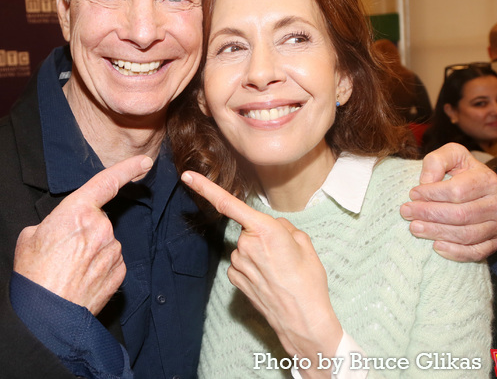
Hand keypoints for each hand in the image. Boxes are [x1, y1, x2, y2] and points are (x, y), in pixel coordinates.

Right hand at [14, 155, 153, 314]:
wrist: (46, 316)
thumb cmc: (34, 275)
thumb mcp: (31, 237)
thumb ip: (55, 222)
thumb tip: (63, 227)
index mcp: (77, 211)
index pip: (107, 182)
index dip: (127, 169)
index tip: (144, 162)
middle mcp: (101, 227)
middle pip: (99, 220)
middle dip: (85, 231)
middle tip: (64, 252)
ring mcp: (113, 250)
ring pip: (106, 242)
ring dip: (93, 251)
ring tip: (70, 270)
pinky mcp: (120, 272)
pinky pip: (112, 262)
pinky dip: (100, 268)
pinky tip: (83, 280)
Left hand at [181, 171, 341, 364]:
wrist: (303, 320)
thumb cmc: (308, 281)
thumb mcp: (305, 244)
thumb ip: (284, 228)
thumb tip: (274, 227)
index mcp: (265, 229)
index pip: (228, 203)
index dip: (205, 187)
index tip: (187, 176)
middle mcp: (246, 244)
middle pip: (248, 229)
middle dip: (263, 235)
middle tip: (285, 255)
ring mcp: (238, 263)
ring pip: (245, 247)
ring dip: (259, 254)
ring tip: (280, 272)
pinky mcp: (235, 279)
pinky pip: (241, 264)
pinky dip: (252, 268)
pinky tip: (268, 280)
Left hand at [400, 143, 496, 261]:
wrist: (486, 192)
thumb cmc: (463, 172)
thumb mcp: (452, 156)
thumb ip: (437, 161)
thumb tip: (425, 182)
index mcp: (488, 181)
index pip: (457, 191)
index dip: (431, 194)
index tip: (412, 194)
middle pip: (460, 214)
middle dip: (428, 214)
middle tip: (406, 212)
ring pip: (466, 235)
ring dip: (436, 232)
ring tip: (414, 227)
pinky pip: (476, 252)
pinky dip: (455, 252)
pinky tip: (435, 246)